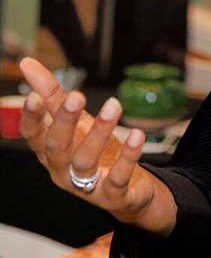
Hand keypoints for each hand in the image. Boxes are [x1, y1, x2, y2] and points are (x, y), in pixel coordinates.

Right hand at [18, 56, 177, 235]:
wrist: (127, 190)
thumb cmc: (95, 151)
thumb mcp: (76, 122)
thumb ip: (53, 96)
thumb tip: (26, 62)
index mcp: (50, 153)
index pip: (33, 136)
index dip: (31, 118)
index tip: (34, 96)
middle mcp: (63, 171)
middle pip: (57, 147)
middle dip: (65, 122)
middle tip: (77, 96)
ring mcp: (86, 186)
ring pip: (86, 161)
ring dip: (99, 132)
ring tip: (114, 105)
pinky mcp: (113, 195)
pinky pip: (118, 177)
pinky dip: (128, 156)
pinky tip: (137, 134)